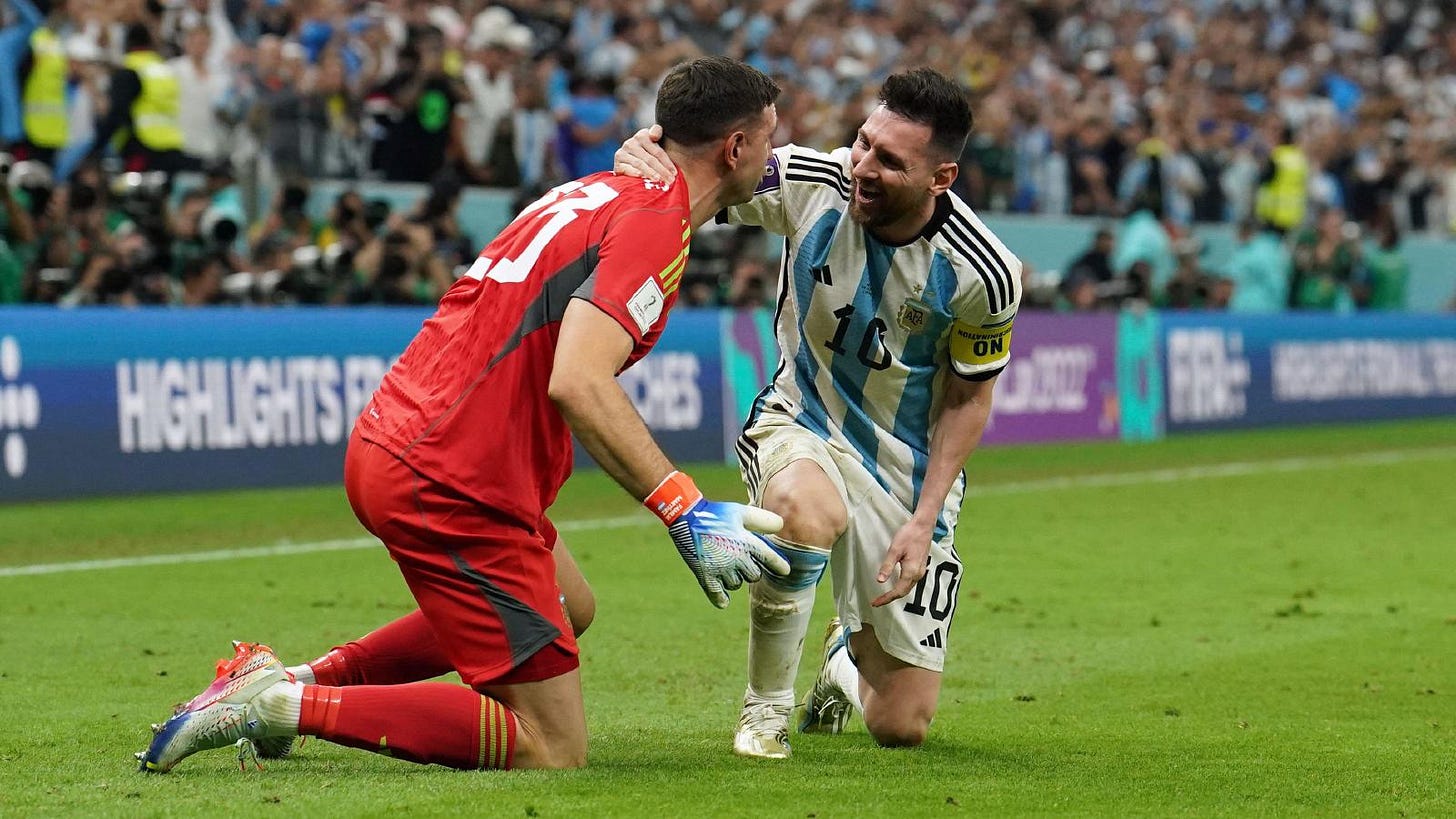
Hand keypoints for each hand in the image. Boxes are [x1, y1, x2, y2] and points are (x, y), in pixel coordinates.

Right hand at [613, 125, 675, 183]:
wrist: (628, 167)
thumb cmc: (648, 158)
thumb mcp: (656, 148)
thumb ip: (658, 137)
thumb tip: (653, 135)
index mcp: (643, 135)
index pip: (657, 151)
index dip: (667, 162)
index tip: (674, 173)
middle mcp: (631, 142)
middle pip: (650, 158)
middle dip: (662, 170)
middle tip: (670, 180)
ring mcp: (622, 152)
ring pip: (640, 164)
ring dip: (651, 174)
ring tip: (660, 181)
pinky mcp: (617, 162)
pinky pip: (629, 169)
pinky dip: (638, 175)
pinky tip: (645, 181)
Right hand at [645, 470, 787, 607]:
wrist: (686, 515)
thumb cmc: (717, 512)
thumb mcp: (741, 512)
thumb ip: (763, 520)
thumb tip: (781, 526)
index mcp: (747, 543)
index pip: (770, 560)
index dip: (779, 566)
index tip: (785, 571)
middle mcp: (736, 559)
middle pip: (754, 576)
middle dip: (751, 569)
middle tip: (743, 560)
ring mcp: (720, 569)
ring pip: (736, 584)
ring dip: (735, 579)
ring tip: (727, 567)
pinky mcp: (705, 575)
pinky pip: (718, 595)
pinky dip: (722, 600)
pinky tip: (724, 601)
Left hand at [872, 519, 932, 606]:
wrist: (924, 526)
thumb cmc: (909, 535)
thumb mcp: (895, 550)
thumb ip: (887, 566)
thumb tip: (880, 581)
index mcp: (911, 572)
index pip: (897, 591)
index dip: (886, 598)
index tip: (875, 602)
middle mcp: (918, 574)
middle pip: (903, 592)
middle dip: (890, 598)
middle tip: (877, 602)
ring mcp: (920, 571)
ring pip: (907, 588)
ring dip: (896, 594)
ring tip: (884, 596)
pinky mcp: (920, 567)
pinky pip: (910, 582)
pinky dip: (901, 587)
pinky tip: (895, 585)